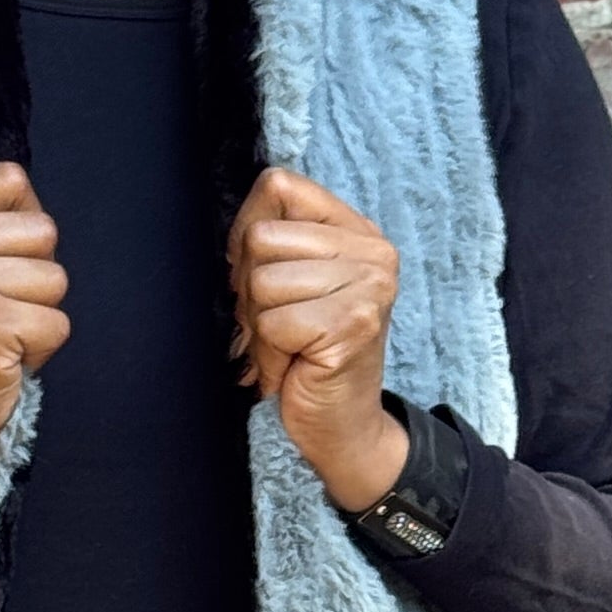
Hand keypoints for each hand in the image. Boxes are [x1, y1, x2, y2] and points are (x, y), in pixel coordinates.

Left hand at [226, 163, 408, 513]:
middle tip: (280, 325)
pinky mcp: (352, 324)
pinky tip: (294, 366)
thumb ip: (275, 243)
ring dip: (260, 326)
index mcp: (357, 229)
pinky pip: (273, 323)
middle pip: (261, 238)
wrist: (344, 426)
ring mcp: (369, 286)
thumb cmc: (307, 354)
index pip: (279, 185)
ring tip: (290, 346)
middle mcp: (373, 251)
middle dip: (251, 290)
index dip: (249, 233)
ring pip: (262, 282)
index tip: (265, 277)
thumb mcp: (293, 284)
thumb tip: (238, 227)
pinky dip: (270, 355)